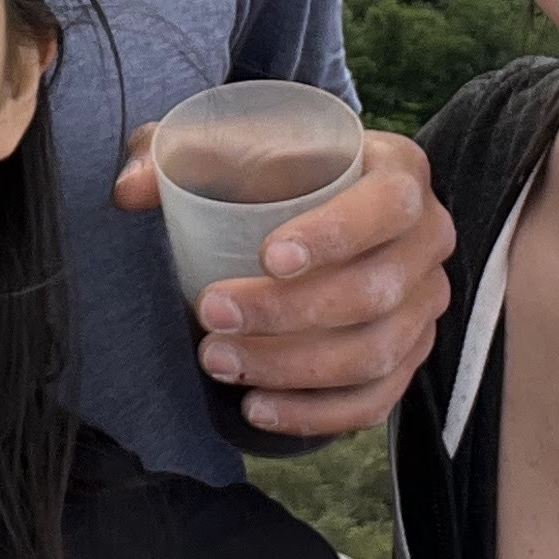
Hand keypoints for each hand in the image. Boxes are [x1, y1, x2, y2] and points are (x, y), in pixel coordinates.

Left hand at [114, 124, 453, 441]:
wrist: (308, 208)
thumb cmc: (271, 171)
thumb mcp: (229, 145)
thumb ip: (177, 153)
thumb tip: (128, 191)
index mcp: (401, 172)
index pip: (387, 206)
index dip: (335, 235)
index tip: (267, 257)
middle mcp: (429, 238)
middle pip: (376, 291)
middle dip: (288, 314)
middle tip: (213, 314)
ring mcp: (425, 304)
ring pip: (375, 353)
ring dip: (292, 368)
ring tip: (219, 361)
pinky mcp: (409, 356)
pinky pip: (375, 400)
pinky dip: (316, 413)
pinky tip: (258, 407)